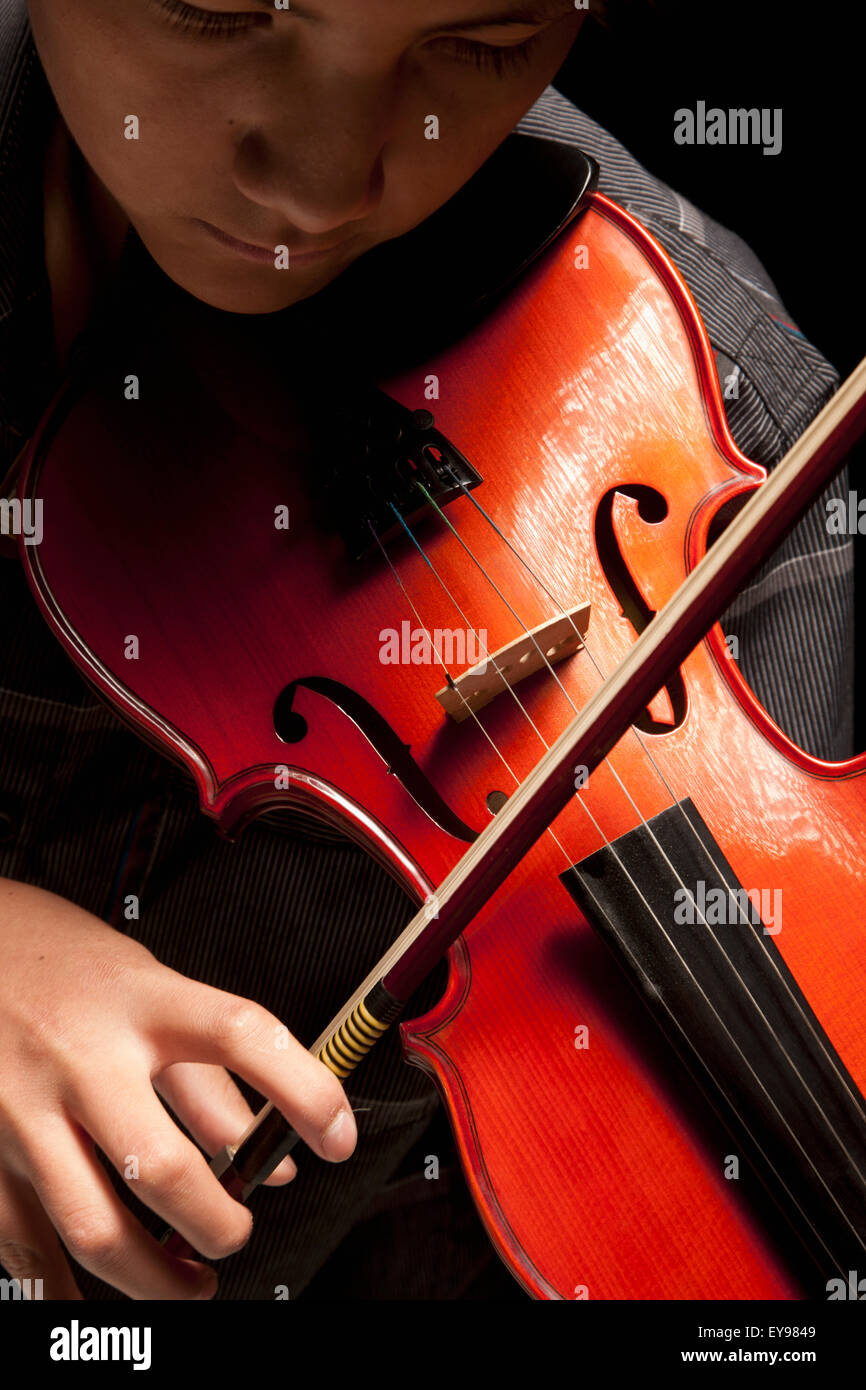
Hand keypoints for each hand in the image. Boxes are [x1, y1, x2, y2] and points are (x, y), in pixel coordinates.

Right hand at [0, 878, 355, 1298]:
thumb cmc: (62, 965)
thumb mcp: (148, 988)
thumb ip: (209, 1078)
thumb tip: (269, 1161)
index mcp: (141, 1001)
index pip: (241, 1035)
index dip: (304, 1089)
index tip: (338, 1135)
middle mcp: (83, 1055)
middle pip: (163, 1166)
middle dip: (218, 1226)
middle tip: (238, 1234)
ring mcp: (24, 1108)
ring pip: (94, 1227)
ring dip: (155, 1280)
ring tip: (188, 1282)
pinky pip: (28, 1245)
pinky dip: (69, 1288)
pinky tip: (101, 1293)